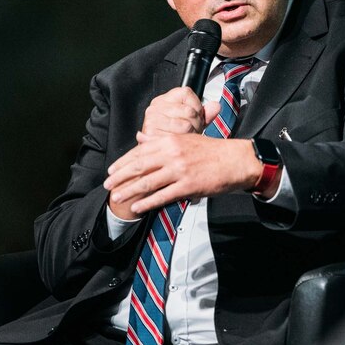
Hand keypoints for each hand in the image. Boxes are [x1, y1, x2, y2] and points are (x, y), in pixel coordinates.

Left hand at [104, 134, 263, 215]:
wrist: (236, 161)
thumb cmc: (213, 151)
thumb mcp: (186, 139)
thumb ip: (161, 140)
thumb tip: (140, 138)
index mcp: (171, 141)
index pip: (140, 151)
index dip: (122, 162)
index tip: (111, 170)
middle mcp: (173, 154)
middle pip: (139, 166)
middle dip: (120, 177)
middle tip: (108, 185)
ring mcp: (180, 170)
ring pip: (148, 182)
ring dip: (129, 191)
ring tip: (117, 197)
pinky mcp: (188, 186)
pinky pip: (163, 196)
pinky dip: (147, 202)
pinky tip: (137, 207)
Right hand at [137, 86, 221, 142]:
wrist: (160, 154)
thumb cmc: (175, 136)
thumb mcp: (193, 122)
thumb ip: (205, 113)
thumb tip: (216, 106)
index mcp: (165, 99)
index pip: (186, 93)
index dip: (197, 106)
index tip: (195, 116)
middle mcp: (155, 107)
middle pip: (189, 111)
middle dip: (196, 123)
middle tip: (192, 130)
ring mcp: (152, 120)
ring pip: (185, 125)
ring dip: (190, 134)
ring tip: (186, 137)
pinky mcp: (151, 133)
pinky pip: (178, 137)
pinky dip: (183, 142)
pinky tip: (180, 143)